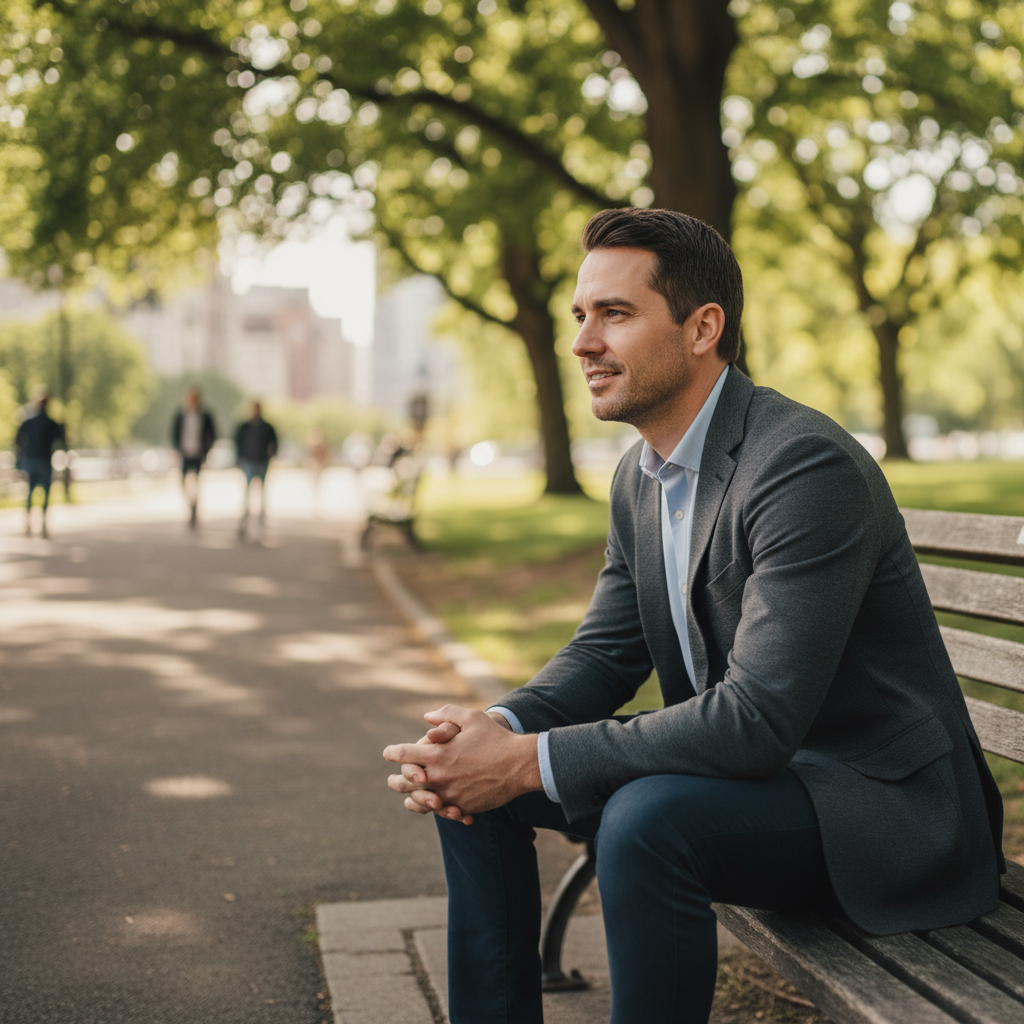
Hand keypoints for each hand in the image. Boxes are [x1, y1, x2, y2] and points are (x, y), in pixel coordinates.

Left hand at [385, 705, 540, 823]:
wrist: (520, 765)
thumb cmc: (496, 738)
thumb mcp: (472, 718)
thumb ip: (446, 714)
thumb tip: (427, 717)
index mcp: (437, 755)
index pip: (404, 755)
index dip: (392, 753)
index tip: (387, 753)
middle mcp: (439, 777)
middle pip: (406, 782)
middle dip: (396, 780)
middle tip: (392, 781)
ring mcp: (450, 795)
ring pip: (422, 802)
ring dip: (413, 799)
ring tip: (409, 799)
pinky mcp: (463, 807)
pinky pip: (444, 811)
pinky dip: (439, 809)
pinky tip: (436, 806)